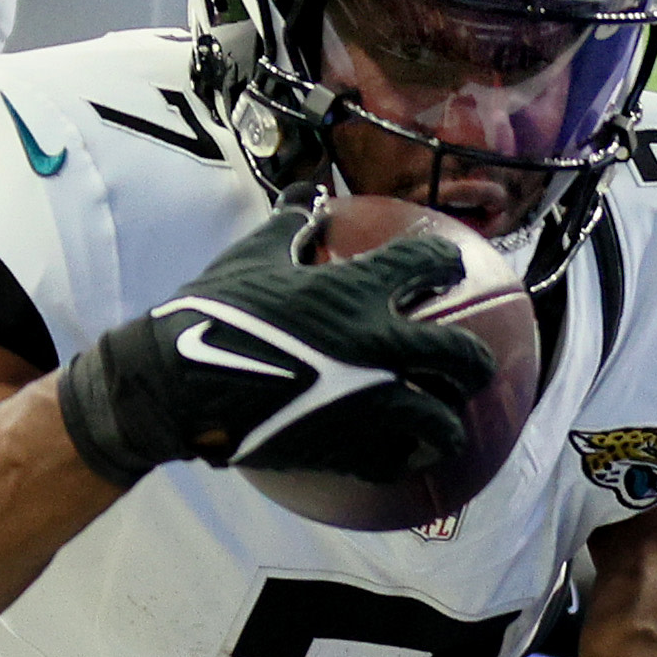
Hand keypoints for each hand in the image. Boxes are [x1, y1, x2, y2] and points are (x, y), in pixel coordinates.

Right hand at [55, 207, 492, 488]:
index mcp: (358, 292)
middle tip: (471, 366)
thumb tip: (304, 194)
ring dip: (448, 424)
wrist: (180, 385)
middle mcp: (379, 348)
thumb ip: (290, 225)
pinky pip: (395, 462)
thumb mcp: (253, 256)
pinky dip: (401, 458)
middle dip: (476, 363)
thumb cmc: (216, 312)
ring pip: (442, 424)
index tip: (446, 268)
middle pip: (463, 357)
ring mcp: (368, 404)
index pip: (429, 265)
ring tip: (443, 424)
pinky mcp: (347, 449)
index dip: (446, 263)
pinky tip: (398, 456)